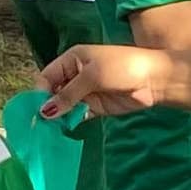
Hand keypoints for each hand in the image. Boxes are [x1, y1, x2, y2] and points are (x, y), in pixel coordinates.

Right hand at [39, 45, 180, 119]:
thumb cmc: (123, 67)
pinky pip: (76, 115)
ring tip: (48, 130)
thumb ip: (68, 94)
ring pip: (63, 106)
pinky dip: (70, 122)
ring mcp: (85, 92)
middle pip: (53, 92)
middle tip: (39, 124)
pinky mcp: (95, 107)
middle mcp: (75, 75)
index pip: (47, 76)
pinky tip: (64, 129)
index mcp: (72, 59)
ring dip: (57, 117)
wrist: (155, 79)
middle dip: (46, 107)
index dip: (40, 93)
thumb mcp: (92, 76)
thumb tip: (45, 111)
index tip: (36, 111)